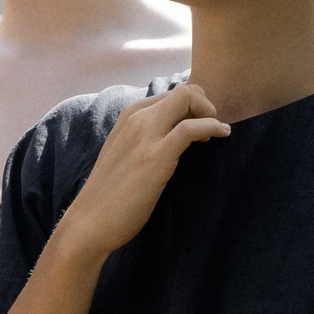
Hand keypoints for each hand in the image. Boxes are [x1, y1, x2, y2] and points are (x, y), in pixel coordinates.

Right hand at [49, 85, 231, 262]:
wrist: (90, 221)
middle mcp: (136, 119)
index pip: (169, 94)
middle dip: (205, 105)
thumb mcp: (125, 153)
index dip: (191, 107)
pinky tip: (223, 134)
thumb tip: (169, 136)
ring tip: (217, 132)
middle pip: (183, 91)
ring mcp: (145, 135)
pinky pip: (191, 128)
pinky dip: (212, 126)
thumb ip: (143, 138)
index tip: (198, 126)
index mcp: (128, 116)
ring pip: (187, 99)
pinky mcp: (156, 156)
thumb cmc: (109, 194)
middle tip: (211, 129)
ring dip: (210, 113)